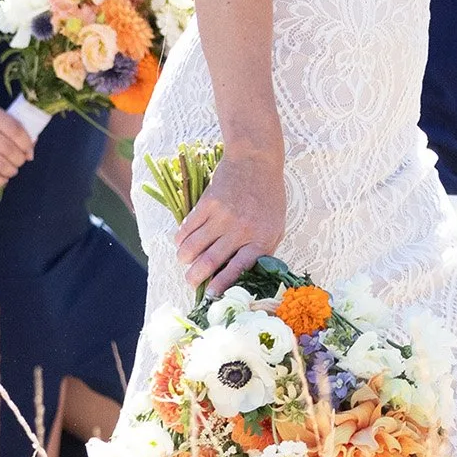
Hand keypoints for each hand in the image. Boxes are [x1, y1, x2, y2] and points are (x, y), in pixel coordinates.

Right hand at [0, 104, 33, 189]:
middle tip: (19, 162)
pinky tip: (2, 178)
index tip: (28, 151)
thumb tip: (30, 153)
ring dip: (11, 170)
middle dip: (19, 159)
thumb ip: (14, 132)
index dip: (26, 143)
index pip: (14, 129)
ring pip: (0, 163)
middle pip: (8, 148)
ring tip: (11, 170)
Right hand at [174, 152, 285, 292]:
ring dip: (184, 258)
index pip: (238, 268)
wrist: (256, 162)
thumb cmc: (269, 197)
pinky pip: (188, 227)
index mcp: (261, 239)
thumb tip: (242, 273)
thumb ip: (261, 249)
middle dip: (195, 276)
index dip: (221, 283)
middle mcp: (241, 230)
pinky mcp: (207, 203)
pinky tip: (180, 242)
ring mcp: (222, 216)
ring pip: (194, 245)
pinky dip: (181, 238)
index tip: (210, 294)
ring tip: (183, 261)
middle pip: (210, 260)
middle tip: (190, 282)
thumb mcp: (275, 226)